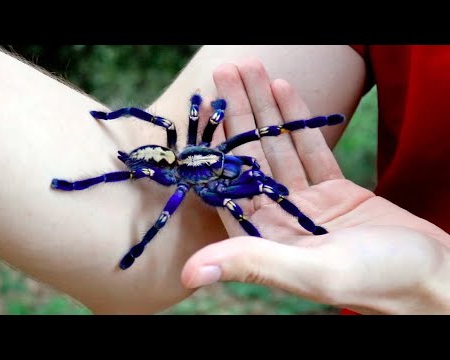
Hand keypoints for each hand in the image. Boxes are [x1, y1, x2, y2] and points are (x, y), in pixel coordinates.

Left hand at [181, 59, 449, 313]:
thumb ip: (254, 263)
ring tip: (252, 69)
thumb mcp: (314, 272)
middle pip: (251, 158)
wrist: (434, 277)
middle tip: (227, 70)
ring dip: (265, 109)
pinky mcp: (334, 192)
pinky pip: (310, 149)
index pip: (229, 185)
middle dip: (240, 113)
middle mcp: (279, 220)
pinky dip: (297, 121)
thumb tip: (189, 273)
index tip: (206, 106)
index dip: (215, 146)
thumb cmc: (378, 280)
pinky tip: (283, 90)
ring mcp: (306, 204)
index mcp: (265, 240)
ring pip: (279, 148)